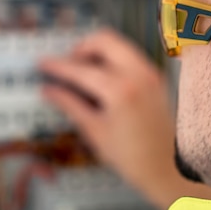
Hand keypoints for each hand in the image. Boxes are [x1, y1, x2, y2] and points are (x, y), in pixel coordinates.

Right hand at [38, 28, 210, 209]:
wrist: (168, 169)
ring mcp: (151, 74)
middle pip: (104, 40)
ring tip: (83, 74)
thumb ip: (70, 105)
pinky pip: (130, 56)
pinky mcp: (156, 78)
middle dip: (81, 48)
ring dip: (98, 52)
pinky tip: (101, 80)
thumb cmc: (133, 158)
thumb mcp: (95, 131)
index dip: (58, 66)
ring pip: (119, 45)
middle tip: (67, 66)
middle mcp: (139, 74)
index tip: (43, 64)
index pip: (81, 69)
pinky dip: (113, 60)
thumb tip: (48, 90)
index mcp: (121, 90)